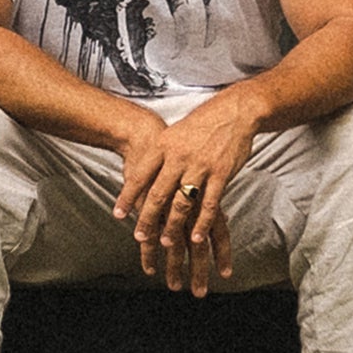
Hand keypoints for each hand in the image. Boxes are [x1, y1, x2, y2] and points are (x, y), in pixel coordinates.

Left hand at [117, 96, 255, 296]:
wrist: (234, 111)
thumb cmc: (202, 124)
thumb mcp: (174, 134)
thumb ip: (161, 156)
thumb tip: (145, 175)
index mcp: (164, 146)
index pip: (140, 175)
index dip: (128, 196)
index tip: (118, 214)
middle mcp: (179, 157)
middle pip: (158, 193)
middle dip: (147, 217)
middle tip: (140, 235)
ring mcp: (200, 166)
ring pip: (182, 202)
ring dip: (172, 225)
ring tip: (165, 242)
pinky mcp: (221, 174)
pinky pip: (209, 204)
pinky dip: (201, 223)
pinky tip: (195, 236)